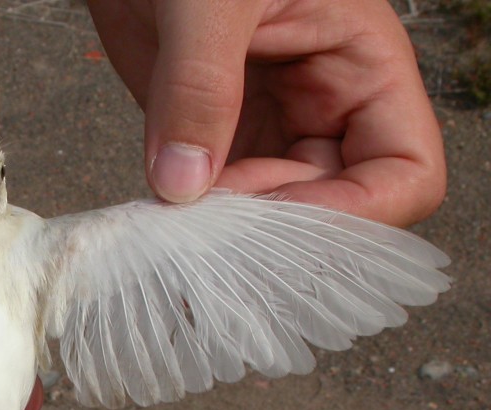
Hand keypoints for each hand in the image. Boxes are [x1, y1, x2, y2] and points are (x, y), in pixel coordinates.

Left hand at [88, 0, 446, 225]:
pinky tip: (157, 221)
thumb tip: (182, 185)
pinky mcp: (208, 135)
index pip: (404, 174)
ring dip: (227, 234)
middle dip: (274, 232)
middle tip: (206, 234)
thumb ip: (200, 85)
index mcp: (362, 69)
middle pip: (330, 209)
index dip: (351, 216)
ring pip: (268, 213)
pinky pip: (212, 197)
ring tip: (176, 232)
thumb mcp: (211, 0)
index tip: (271, 221)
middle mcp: (322, 107)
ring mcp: (264, 124)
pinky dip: (188, 218)